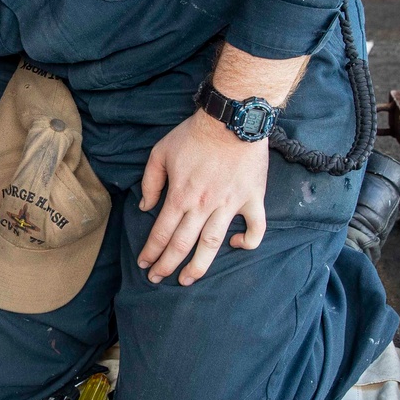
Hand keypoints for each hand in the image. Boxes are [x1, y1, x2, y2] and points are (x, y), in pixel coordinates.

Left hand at [137, 109, 267, 285]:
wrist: (231, 119)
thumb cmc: (194, 135)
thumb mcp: (160, 152)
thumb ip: (150, 182)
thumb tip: (145, 207)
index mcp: (180, 195)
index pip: (161, 233)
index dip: (151, 253)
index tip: (145, 265)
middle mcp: (203, 205)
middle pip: (182, 244)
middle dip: (167, 265)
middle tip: (158, 280)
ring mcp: (229, 205)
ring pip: (212, 245)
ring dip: (199, 266)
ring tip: (188, 280)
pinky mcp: (252, 199)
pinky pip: (255, 228)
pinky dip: (248, 242)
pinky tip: (236, 246)